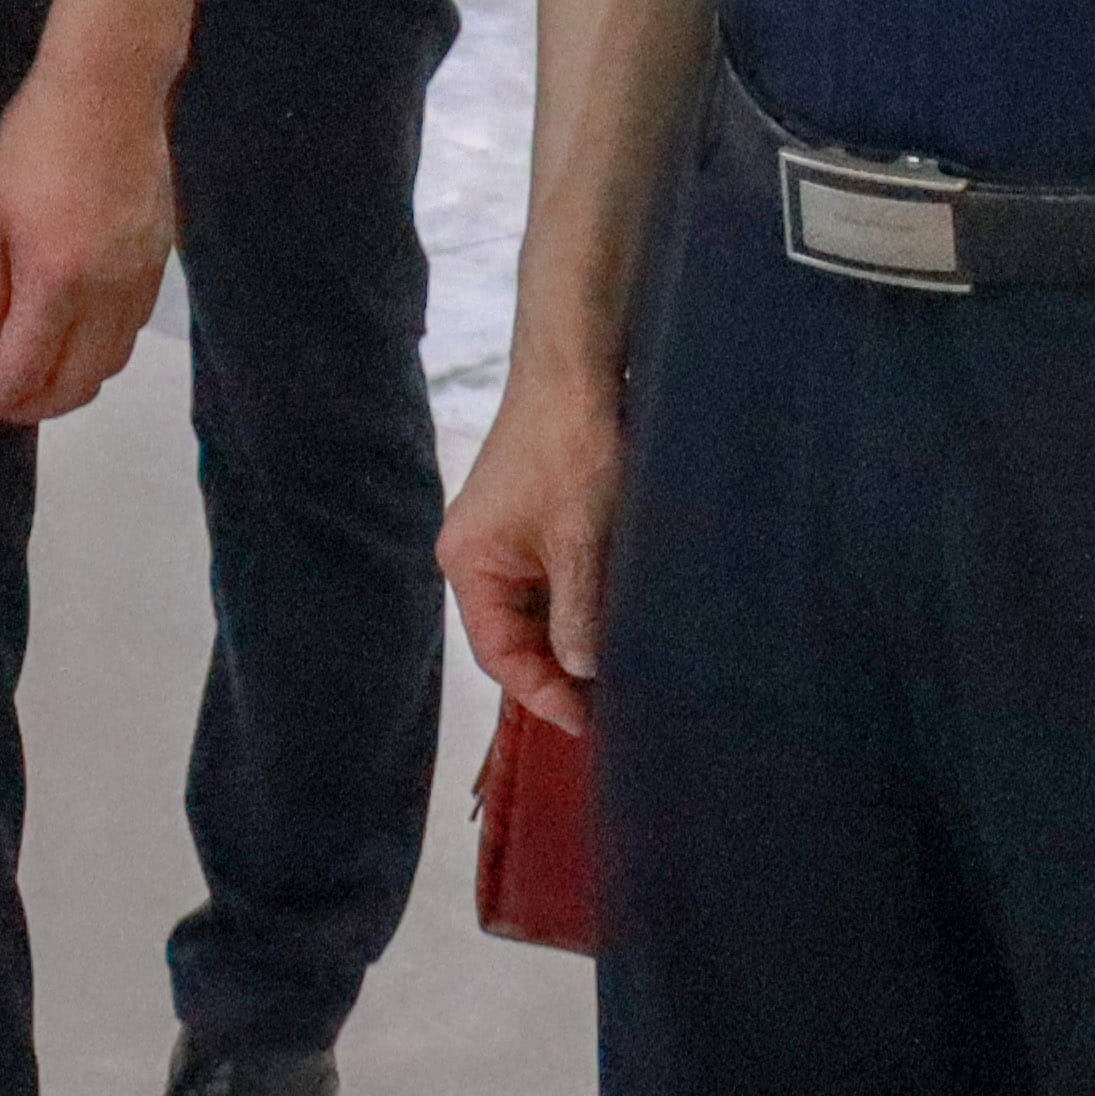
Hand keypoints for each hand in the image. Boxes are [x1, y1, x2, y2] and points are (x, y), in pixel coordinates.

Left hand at [0, 49, 175, 423]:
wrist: (109, 93)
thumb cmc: (36, 143)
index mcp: (57, 280)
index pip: (25, 370)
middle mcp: (108, 293)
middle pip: (76, 384)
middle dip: (31, 407)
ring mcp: (141, 281)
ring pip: (110, 366)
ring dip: (69, 386)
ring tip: (32, 379)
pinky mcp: (160, 265)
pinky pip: (130, 332)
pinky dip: (99, 354)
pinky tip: (71, 340)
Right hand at [440, 360, 627, 734]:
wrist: (578, 373)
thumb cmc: (571, 450)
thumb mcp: (580, 541)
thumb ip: (578, 613)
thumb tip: (583, 674)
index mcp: (469, 563)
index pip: (498, 651)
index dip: (541, 692)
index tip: (588, 722)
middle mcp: (478, 556)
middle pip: (515, 636)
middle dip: (560, 672)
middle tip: (615, 706)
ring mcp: (506, 540)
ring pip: (539, 612)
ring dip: (575, 639)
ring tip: (625, 670)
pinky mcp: (535, 525)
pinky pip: (553, 583)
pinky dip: (583, 607)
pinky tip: (620, 623)